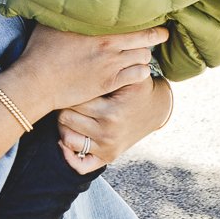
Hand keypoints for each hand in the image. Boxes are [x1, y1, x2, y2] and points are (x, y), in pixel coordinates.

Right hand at [2, 24, 168, 120]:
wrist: (37, 81)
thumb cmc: (40, 50)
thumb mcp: (52, 22)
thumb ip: (68, 12)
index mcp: (98, 27)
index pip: (132, 19)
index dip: (145, 18)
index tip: (151, 16)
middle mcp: (109, 44)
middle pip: (146, 37)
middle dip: (157, 35)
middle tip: (163, 34)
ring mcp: (111, 65)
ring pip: (144, 57)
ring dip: (145, 55)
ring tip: (142, 54)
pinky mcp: (109, 83)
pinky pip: (138, 76)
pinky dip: (141, 72)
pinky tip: (136, 71)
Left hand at [56, 76, 171, 173]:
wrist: (156, 109)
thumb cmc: (138, 87)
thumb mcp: (132, 75)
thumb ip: (116, 67)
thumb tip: (97, 52)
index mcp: (111, 112)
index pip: (74, 101)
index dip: (68, 91)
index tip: (68, 85)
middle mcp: (107, 133)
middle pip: (65, 119)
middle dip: (63, 106)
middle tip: (66, 98)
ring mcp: (107, 148)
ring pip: (67, 139)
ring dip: (63, 127)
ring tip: (69, 114)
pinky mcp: (107, 158)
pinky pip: (80, 166)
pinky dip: (69, 156)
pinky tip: (66, 142)